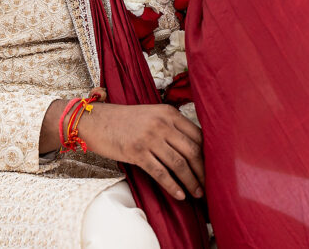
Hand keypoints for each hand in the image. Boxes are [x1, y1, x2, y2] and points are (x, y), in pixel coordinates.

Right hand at [80, 102, 204, 200]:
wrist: (96, 120)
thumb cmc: (125, 120)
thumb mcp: (152, 114)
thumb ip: (171, 125)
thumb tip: (191, 145)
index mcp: (169, 113)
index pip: (197, 134)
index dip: (207, 153)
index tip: (212, 166)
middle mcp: (162, 124)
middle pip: (192, 150)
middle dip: (203, 170)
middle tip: (209, 184)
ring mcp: (150, 138)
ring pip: (178, 163)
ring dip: (191, 180)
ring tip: (197, 192)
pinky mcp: (137, 152)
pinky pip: (160, 172)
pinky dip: (172, 185)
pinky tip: (179, 195)